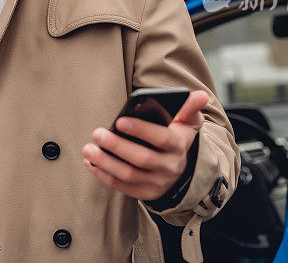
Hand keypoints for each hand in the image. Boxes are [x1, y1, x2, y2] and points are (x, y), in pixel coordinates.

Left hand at [81, 90, 207, 200]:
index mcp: (178, 146)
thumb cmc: (177, 134)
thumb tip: (200, 95)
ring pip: (128, 175)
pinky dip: (104, 175)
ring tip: (88, 149)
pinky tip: (90, 162)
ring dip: (106, 162)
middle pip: (141, 158)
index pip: (161, 138)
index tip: (120, 121)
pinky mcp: (146, 193)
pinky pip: (122, 187)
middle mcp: (169, 166)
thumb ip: (191, 107)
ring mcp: (157, 182)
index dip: (141, 130)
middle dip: (117, 146)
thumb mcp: (187, 121)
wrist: (181, 166)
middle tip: (97, 133)